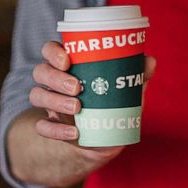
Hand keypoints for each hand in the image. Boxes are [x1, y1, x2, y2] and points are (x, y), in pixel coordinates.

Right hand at [30, 41, 155, 161]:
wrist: (108, 136)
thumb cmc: (116, 101)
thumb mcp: (128, 88)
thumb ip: (138, 73)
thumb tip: (150, 61)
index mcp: (69, 64)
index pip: (50, 50)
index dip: (53, 52)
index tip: (67, 60)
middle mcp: (54, 81)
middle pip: (40, 71)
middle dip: (55, 78)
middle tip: (77, 87)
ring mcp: (50, 103)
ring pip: (37, 95)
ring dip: (55, 101)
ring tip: (78, 108)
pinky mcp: (52, 125)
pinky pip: (42, 127)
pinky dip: (55, 130)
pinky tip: (74, 133)